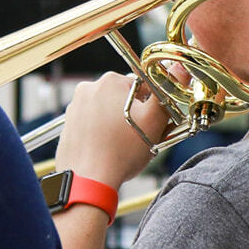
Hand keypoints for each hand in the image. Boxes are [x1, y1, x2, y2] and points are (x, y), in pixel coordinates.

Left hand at [53, 73, 165, 189]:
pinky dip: (102, 133)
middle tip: (140, 138)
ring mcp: (75, 107)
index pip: (143, 86)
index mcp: (110, 81)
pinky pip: (93, 124)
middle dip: (135, 116)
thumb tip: (179, 68)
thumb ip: (167, 89)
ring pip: (108, 111)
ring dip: (118, 124)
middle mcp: (88, 89)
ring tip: (123, 146)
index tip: (154, 124)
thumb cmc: (121, 153)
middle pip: (124, 98)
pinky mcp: (69, 125)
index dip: (154, 107)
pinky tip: (109, 149)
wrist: (88, 180)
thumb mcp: (154, 119)